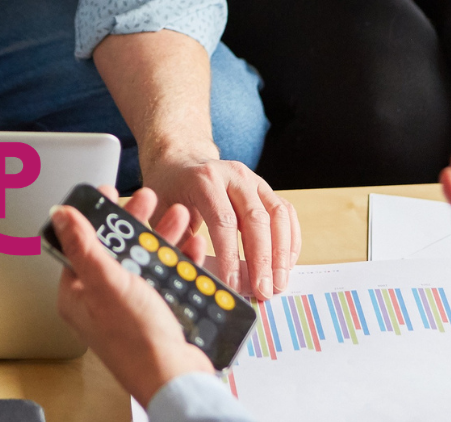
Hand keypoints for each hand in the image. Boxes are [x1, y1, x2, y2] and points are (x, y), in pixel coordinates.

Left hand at [53, 186, 213, 406]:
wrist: (176, 379)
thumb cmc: (138, 341)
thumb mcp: (108, 283)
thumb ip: (84, 246)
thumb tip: (60, 215)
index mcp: (79, 293)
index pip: (82, 242)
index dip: (97, 215)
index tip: (111, 192)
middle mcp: (102, 298)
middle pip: (117, 246)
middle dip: (136, 221)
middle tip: (149, 199)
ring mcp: (130, 304)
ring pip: (144, 257)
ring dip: (163, 235)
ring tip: (180, 216)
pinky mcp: (156, 311)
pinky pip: (166, 276)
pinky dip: (180, 260)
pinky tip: (193, 246)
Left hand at [141, 149, 300, 299]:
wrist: (181, 158)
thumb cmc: (169, 189)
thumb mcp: (161, 213)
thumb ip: (179, 241)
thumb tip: (199, 276)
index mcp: (204, 179)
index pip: (224, 221)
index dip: (231, 256)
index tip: (233, 285)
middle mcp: (233, 175)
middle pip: (256, 218)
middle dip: (262, 260)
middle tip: (264, 292)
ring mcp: (253, 179)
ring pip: (278, 214)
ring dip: (281, 252)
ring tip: (278, 283)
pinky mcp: (264, 187)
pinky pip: (286, 211)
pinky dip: (290, 239)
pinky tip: (286, 264)